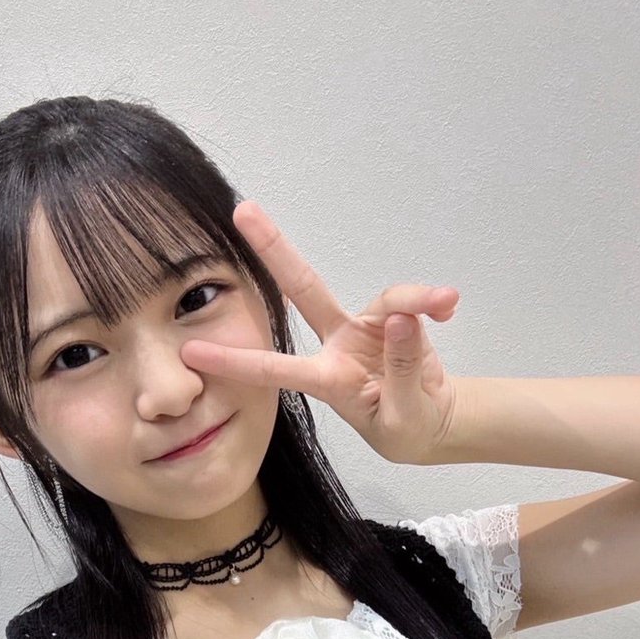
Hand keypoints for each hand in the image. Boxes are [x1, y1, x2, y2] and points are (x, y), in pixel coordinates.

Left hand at [179, 200, 463, 465]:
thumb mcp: (402, 417)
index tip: (190, 352)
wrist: (435, 424)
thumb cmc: (404, 427)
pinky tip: (449, 307)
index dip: (235, 361)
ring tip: (445, 303)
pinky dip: (431, 301)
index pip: (274, 370)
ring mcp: (366, 328)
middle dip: (274, 249)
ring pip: (385, 297)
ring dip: (415, 297)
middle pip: (304, 288)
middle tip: (243, 211)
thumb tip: (403, 318)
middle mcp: (338, 346)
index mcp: (327, 381)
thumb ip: (401, 369)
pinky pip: (413, 301)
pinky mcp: (396, 318)